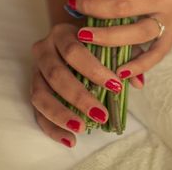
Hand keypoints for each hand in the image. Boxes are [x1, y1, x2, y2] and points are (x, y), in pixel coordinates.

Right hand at [29, 23, 143, 147]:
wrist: (71, 33)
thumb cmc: (94, 38)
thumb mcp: (109, 40)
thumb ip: (126, 56)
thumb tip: (138, 83)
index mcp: (62, 33)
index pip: (74, 51)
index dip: (93, 70)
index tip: (115, 86)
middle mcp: (44, 49)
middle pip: (56, 74)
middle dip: (79, 97)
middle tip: (101, 114)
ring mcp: (35, 70)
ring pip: (40, 95)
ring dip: (61, 114)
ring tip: (82, 129)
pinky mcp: (33, 88)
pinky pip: (37, 111)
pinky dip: (52, 127)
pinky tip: (70, 139)